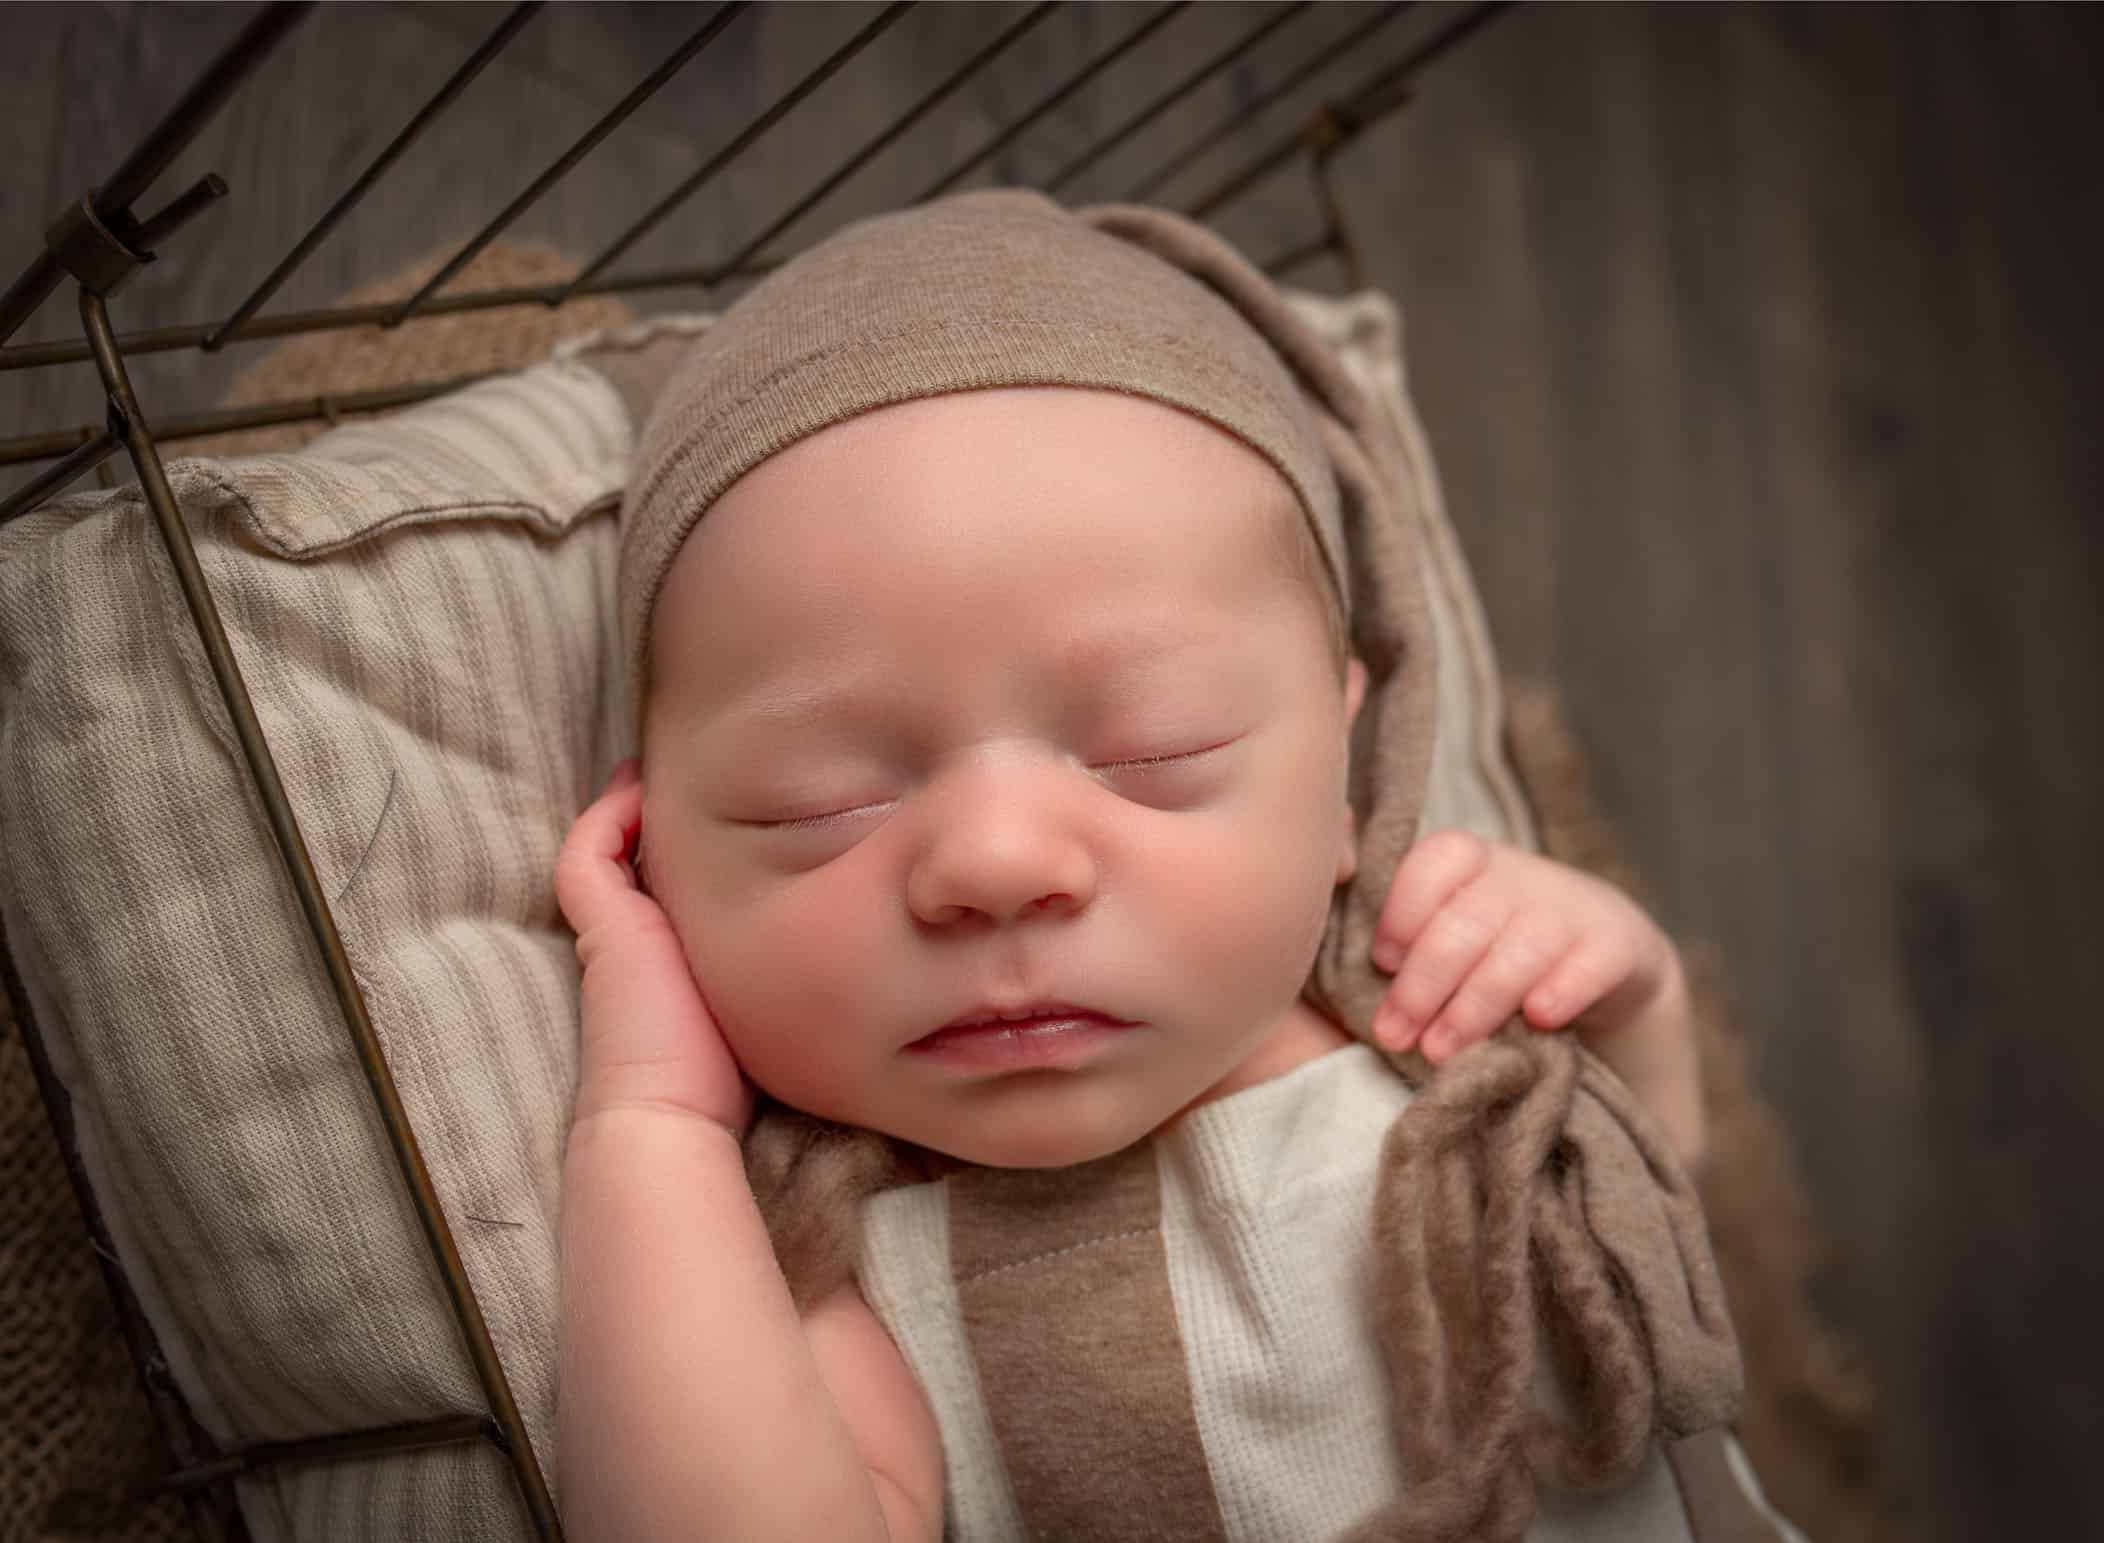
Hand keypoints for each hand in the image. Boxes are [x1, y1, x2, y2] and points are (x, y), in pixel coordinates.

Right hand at [554, 759, 754, 1137]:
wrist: (669, 1112)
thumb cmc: (727, 1076)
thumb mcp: (763, 1001)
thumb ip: (780, 966)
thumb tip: (838, 942)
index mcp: (672, 957)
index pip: (676, 888)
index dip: (694, 853)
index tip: (728, 815)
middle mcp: (639, 937)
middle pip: (645, 861)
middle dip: (665, 821)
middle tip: (695, 776)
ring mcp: (612, 928)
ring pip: (608, 847)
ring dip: (634, 807)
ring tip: (660, 767)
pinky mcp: (599, 923)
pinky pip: (588, 852)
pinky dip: (608, 816)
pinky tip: (638, 789)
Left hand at [1367, 830, 1680, 1065]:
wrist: (1601, 962)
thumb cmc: (1492, 951)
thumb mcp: (1445, 930)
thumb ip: (1395, 937)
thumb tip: (1325, 958)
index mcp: (1466, 861)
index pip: (1430, 866)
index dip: (1400, 914)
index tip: (1378, 964)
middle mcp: (1518, 876)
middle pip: (1465, 922)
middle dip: (1422, 985)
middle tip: (1395, 1036)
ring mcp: (1571, 908)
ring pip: (1520, 949)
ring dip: (1477, 1004)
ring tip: (1442, 1052)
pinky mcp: (1618, 945)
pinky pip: (1590, 963)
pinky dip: (1563, 990)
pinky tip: (1539, 1018)